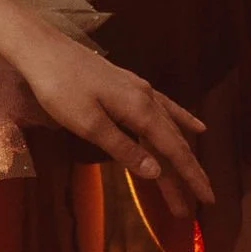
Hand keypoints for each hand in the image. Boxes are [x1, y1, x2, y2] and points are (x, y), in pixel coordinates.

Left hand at [14, 33, 213, 210]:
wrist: (43, 50)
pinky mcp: (129, 86)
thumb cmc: (60, 88)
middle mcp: (147, 99)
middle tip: (203, 201)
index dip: (191, 177)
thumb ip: (124, 149)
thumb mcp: (89, 124)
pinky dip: (182, 120)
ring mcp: (139, 90)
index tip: (207, 200)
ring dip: (182, 154)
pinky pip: (165, 108)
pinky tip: (196, 126)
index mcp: (140, 111)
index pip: (174, 151)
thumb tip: (157, 172)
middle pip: (174, 142)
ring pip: (169, 128)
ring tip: (195, 176)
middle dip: (188, 173)